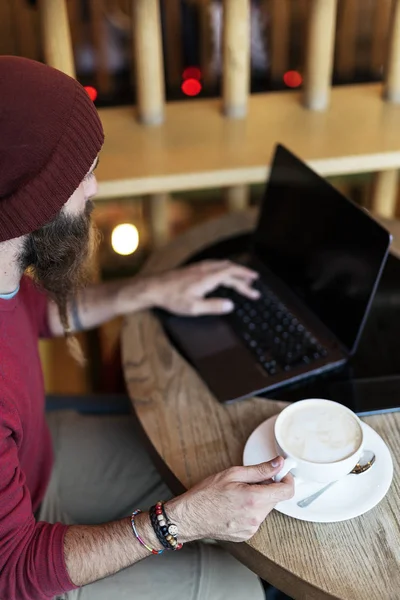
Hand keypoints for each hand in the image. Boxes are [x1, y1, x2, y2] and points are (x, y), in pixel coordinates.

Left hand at [149, 260, 259, 315]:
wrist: (153, 287)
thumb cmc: (171, 298)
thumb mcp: (193, 308)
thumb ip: (213, 306)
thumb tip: (230, 305)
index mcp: (208, 278)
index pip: (232, 276)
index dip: (245, 280)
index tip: (255, 287)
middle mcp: (205, 269)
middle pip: (229, 268)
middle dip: (243, 275)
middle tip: (254, 281)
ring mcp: (198, 267)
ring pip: (222, 264)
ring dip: (234, 269)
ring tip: (242, 275)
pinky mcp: (193, 268)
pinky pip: (214, 264)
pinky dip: (224, 267)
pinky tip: (222, 272)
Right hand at [166, 457, 293, 542]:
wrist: (189, 517)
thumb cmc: (206, 494)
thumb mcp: (233, 473)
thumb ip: (260, 469)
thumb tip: (278, 463)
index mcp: (254, 499)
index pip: (286, 491)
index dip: (286, 479)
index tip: (281, 473)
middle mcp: (256, 517)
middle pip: (275, 499)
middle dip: (268, 487)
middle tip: (249, 481)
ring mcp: (251, 529)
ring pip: (265, 508)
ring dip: (258, 499)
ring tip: (238, 494)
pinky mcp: (246, 535)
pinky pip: (256, 518)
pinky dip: (251, 510)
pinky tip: (235, 506)